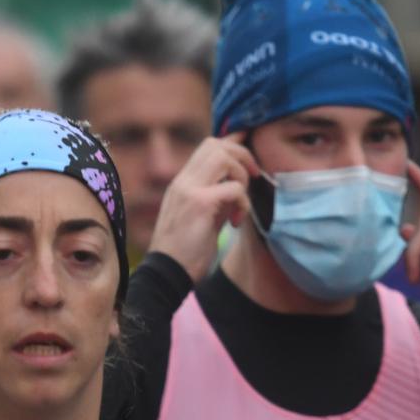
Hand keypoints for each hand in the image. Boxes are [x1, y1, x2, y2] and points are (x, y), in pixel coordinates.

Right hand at [148, 133, 258, 281]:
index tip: (250, 161)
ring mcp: (189, 190)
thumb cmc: (185, 253)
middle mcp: (183, 181)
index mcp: (182, 183)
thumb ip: (217, 198)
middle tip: (253, 179)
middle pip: (216, 145)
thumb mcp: (203, 218)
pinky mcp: (199, 203)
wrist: (166, 274)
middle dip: (242, 156)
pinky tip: (235, 223)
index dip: (233, 146)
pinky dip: (242, 203)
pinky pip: (234, 188)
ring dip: (242, 176)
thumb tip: (239, 185)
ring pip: (224, 157)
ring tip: (240, 203)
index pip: (208, 147)